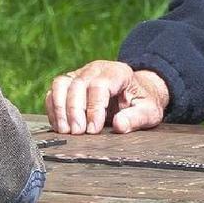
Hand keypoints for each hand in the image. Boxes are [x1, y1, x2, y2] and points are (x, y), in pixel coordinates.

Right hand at [45, 60, 169, 134]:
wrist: (136, 91)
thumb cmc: (142, 101)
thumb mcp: (149, 112)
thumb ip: (136, 118)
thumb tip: (119, 125)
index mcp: (118, 72)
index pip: (100, 85)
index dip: (94, 108)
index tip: (94, 129)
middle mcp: (97, 69)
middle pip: (78, 84)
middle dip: (75, 110)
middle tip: (78, 133)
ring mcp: (81, 74)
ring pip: (61, 84)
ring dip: (60, 109)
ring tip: (66, 130)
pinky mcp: (70, 83)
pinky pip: (54, 91)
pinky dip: (54, 109)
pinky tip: (61, 126)